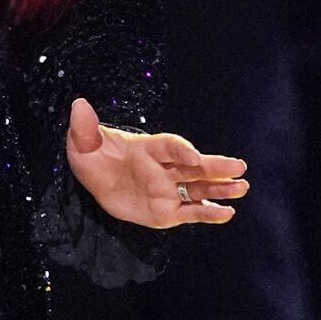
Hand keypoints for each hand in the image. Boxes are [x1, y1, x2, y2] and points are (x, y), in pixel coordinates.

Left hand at [65, 96, 248, 228]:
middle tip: (239, 166)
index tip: (194, 155)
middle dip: (215, 166)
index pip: (169, 146)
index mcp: (147, 148)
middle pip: (194, 166)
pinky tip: (227, 214)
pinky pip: (190, 213)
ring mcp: (168, 189)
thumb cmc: (92, 156)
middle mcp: (164, 168)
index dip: (182, 149)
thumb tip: (79, 105)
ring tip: (242, 188)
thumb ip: (84, 127)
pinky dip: (208, 214)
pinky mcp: (167, 211)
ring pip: (198, 189)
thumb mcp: (82, 141)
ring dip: (220, 189)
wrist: (96, 177)